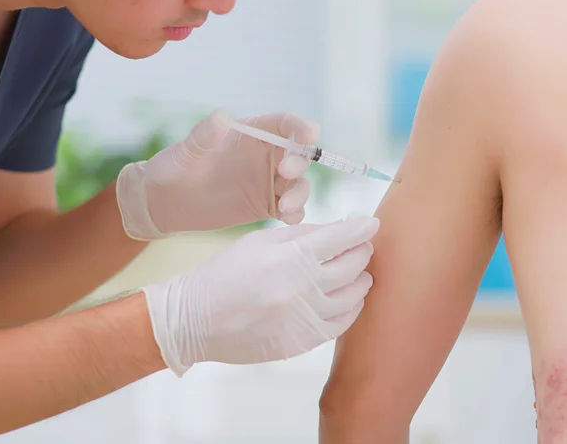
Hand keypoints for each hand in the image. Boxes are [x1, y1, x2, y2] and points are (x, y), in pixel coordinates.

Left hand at [116, 109, 319, 239]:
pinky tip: (288, 218)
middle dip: (300, 162)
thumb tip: (221, 115)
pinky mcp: (267, 206)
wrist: (165, 204)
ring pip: (298, 184)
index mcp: (250, 134)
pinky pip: (291, 209)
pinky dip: (295, 213)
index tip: (310, 134)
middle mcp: (265, 156)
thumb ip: (204, 136)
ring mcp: (268, 182)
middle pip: (298, 155)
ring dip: (300, 193)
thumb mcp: (185, 152)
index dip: (300, 126)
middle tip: (285, 172)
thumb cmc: (172, 169)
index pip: (283, 124)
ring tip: (285, 206)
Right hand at [141, 215, 379, 374]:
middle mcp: (301, 287)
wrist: (196, 319)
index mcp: (290, 256)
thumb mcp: (260, 240)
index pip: (342, 238)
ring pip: (353, 295)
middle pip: (353, 265)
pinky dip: (351, 308)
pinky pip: (341, 324)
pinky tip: (348, 299)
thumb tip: (341, 229)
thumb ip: (303, 234)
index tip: (370, 224)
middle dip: (362, 252)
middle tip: (362, 246)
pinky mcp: (302, 342)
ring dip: (361, 279)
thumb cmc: (226, 273)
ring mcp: (303, 317)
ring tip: (358, 272)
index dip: (362, 228)